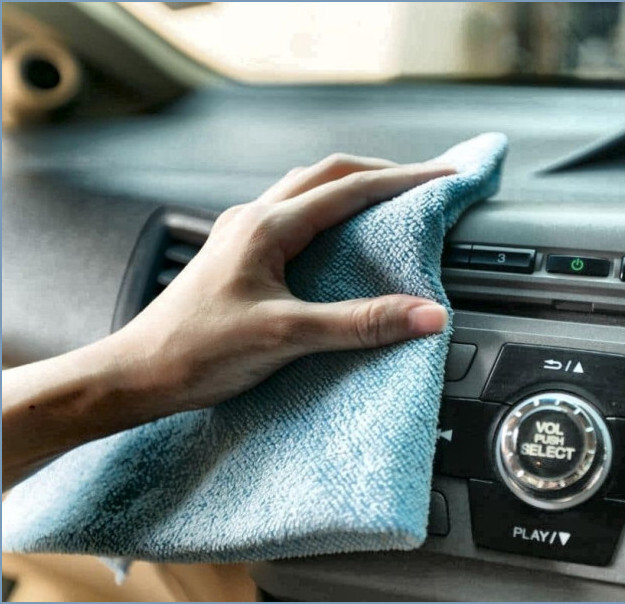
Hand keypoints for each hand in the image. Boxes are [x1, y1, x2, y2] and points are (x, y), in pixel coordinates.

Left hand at [111, 154, 454, 414]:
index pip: (350, 188)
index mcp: (266, 227)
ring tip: (389, 199)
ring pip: (306, 189)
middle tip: (424, 182)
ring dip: (351, 186)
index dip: (404, 181)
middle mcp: (253, 219)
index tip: (443, 178)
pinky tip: (336, 235)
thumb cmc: (197, 352)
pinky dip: (326, 210)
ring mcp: (242, 233)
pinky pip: (291, 214)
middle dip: (381, 172)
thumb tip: (427, 314)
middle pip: (328, 174)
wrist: (137, 373)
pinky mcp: (237, 255)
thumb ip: (360, 323)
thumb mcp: (287, 336)